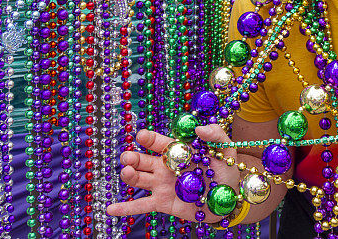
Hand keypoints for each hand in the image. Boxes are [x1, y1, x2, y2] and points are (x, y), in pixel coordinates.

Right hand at [106, 125, 239, 221]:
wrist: (227, 199)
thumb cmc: (225, 171)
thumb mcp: (225, 150)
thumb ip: (216, 136)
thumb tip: (200, 128)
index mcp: (177, 150)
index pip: (159, 142)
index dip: (149, 139)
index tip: (142, 136)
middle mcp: (165, 166)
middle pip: (143, 160)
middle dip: (133, 157)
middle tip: (128, 157)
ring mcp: (161, 185)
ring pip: (139, 179)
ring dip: (129, 176)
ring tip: (127, 173)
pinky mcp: (162, 203)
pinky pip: (141, 206)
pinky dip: (125, 208)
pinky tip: (110, 209)